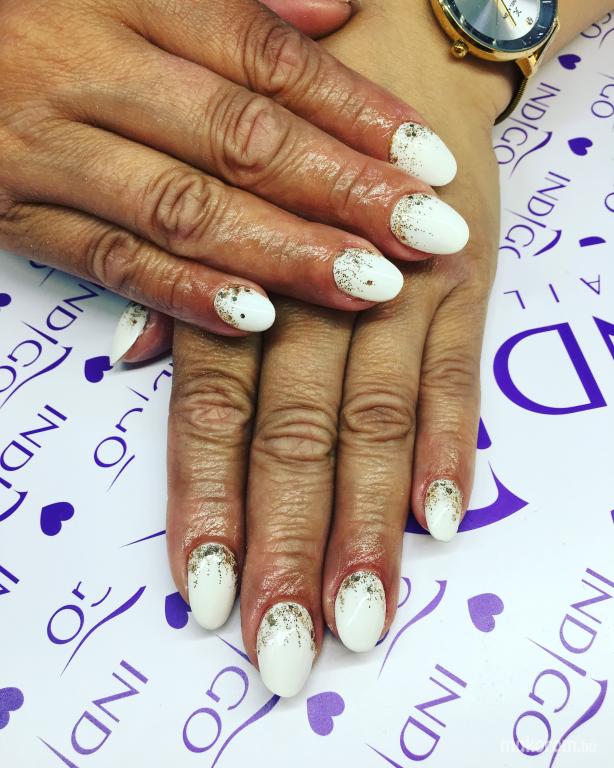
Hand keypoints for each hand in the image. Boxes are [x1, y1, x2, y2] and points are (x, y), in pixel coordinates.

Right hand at [0, 0, 467, 347]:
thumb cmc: (42, 3)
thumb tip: (341, 11)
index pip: (266, 59)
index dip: (356, 109)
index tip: (430, 161)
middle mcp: (87, 69)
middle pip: (239, 140)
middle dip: (341, 192)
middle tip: (425, 234)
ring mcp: (47, 149)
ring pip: (184, 210)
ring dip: (282, 254)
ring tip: (369, 286)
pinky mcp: (17, 215)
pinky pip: (111, 262)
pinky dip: (186, 293)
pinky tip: (259, 317)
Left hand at [164, 0, 510, 696]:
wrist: (399, 55)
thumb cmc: (297, 144)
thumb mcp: (223, 202)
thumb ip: (187, 293)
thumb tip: (131, 361)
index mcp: (248, 280)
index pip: (216, 413)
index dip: (209, 507)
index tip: (203, 597)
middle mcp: (319, 294)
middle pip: (296, 438)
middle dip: (287, 547)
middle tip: (284, 648)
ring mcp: (402, 290)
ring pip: (375, 425)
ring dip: (368, 528)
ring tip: (364, 616)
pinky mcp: (466, 284)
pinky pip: (455, 376)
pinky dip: (449, 449)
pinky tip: (444, 521)